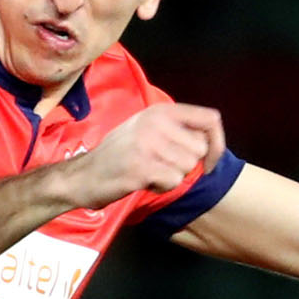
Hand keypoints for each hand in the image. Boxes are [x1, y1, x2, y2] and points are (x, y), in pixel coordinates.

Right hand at [45, 101, 225, 211]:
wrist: (82, 176)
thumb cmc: (116, 156)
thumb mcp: (145, 129)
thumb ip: (176, 129)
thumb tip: (210, 140)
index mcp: (160, 110)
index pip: (210, 119)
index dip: (217, 143)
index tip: (207, 161)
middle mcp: (155, 122)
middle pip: (199, 149)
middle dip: (185, 164)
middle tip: (161, 166)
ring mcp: (147, 143)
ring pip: (187, 167)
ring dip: (171, 177)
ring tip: (148, 172)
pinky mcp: (141, 166)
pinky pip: (173, 181)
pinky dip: (161, 187)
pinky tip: (143, 181)